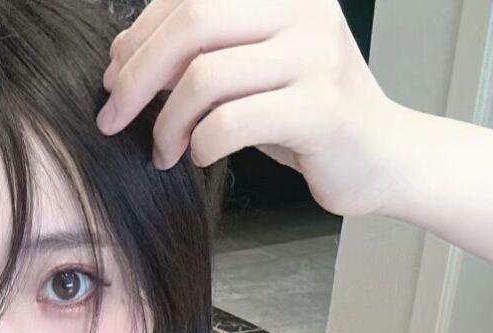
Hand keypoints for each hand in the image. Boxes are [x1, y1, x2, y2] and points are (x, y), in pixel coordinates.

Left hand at [96, 0, 407, 217]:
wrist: (379, 156)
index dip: (138, 36)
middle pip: (192, 22)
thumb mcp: (249, 70)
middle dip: (137, 76)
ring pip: (205, 76)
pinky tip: (199, 157)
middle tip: (113, 118)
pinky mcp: (321, 109)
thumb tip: (122, 61)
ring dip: (167, 122)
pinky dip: (201, 145)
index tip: (113, 79)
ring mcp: (316, 56)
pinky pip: (232, 122)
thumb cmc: (303, 115)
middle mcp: (303, 9)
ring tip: (164, 151)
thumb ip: (200, 54)